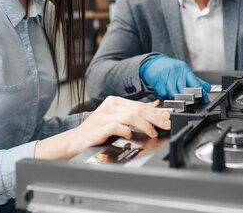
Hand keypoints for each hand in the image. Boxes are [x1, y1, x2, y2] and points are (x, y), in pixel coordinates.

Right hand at [35, 96, 170, 159]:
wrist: (75, 141)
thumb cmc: (97, 130)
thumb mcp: (117, 119)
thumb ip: (134, 113)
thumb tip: (155, 106)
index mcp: (114, 101)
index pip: (139, 105)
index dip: (155, 111)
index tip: (167, 117)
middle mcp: (109, 106)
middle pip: (137, 109)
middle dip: (154, 118)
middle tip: (165, 125)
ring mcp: (103, 116)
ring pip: (129, 116)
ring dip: (144, 125)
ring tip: (152, 132)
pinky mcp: (98, 128)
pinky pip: (116, 126)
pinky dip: (125, 131)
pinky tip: (131, 135)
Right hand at [139, 55, 210, 99]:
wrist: (153, 62)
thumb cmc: (170, 68)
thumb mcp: (184, 71)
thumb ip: (195, 80)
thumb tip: (207, 88)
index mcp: (185, 70)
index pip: (195, 83)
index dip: (201, 93)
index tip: (204, 100)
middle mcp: (176, 72)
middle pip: (184, 90)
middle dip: (188, 99)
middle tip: (190, 103)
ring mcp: (166, 77)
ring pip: (174, 94)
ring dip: (176, 99)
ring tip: (178, 99)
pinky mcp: (158, 82)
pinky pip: (164, 94)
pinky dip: (167, 97)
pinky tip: (167, 94)